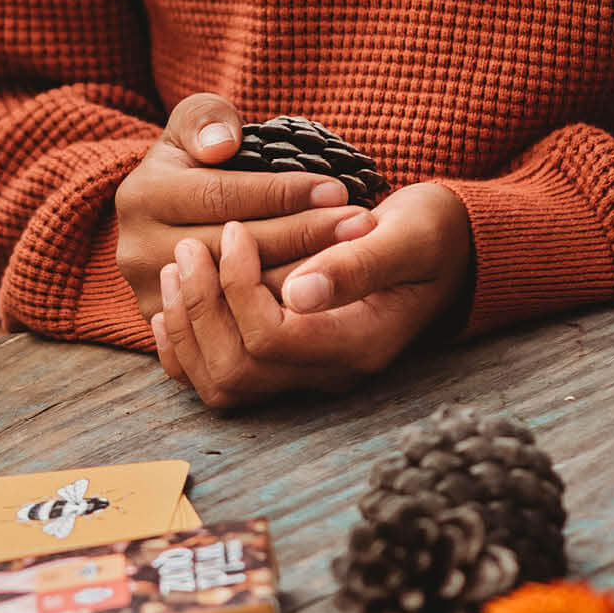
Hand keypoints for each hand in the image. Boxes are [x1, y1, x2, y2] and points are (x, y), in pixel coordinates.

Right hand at [115, 93, 367, 321]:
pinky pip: (238, 319)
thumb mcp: (197, 122)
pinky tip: (328, 282)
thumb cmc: (198, 157)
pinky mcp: (174, 324)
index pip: (221, 197)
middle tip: (360, 223)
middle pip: (233, 248)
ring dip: (304, 271)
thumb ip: (207, 118)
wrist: (171, 209)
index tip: (336, 189)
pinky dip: (287, 301)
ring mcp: (153, 293)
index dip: (282, 194)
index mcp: (140, 197)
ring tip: (354, 250)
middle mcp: (137, 250)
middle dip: (304, 233)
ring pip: (239, 290)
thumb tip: (221, 145)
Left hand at [149, 185, 474, 408]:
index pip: (273, 337)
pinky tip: (171, 305)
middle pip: (238, 370)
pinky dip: (186, 348)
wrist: (442, 247)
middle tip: (187, 248)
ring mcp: (304, 373)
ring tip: (175, 267)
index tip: (234, 229)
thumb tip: (299, 293)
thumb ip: (357, 264)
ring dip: (188, 326)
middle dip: (201, 306)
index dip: (238, 284)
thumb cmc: (429, 232)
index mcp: (361, 343)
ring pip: (221, 383)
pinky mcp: (283, 361)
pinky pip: (218, 378)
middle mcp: (329, 372)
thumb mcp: (408, 234)